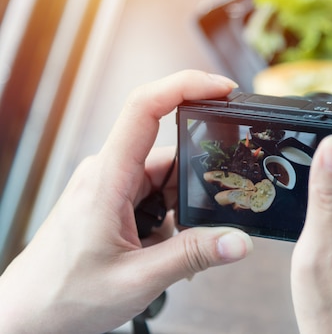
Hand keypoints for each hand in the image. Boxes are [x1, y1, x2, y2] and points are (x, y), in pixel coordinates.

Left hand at [0, 70, 252, 333]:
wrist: (28, 315)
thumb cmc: (64, 295)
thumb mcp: (137, 279)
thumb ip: (193, 257)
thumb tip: (239, 241)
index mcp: (108, 178)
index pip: (144, 108)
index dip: (185, 86)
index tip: (223, 88)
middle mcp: (109, 172)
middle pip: (171, 153)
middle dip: (198, 183)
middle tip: (211, 218)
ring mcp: (111, 185)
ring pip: (167, 178)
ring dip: (182, 209)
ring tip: (173, 247)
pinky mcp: (114, 199)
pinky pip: (156, 194)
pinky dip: (171, 218)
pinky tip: (165, 247)